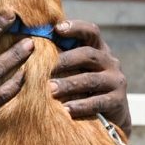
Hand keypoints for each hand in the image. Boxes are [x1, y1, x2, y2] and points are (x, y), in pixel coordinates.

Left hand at [51, 20, 131, 135]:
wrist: (107, 117)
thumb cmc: (80, 89)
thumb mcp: (72, 71)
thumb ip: (58, 59)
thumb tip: (26, 46)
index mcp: (97, 50)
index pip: (91, 32)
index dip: (76, 27)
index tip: (57, 28)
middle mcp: (110, 62)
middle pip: (88, 54)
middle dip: (64, 60)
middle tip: (44, 68)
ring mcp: (116, 81)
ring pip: (91, 79)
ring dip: (68, 84)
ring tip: (50, 90)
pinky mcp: (118, 101)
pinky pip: (99, 102)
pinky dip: (81, 106)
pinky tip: (65, 110)